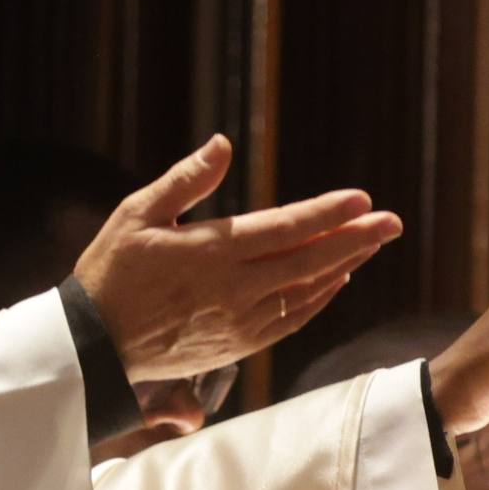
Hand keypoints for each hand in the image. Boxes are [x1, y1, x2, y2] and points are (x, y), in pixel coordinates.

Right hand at [73, 135, 400, 381]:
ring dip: (344, 266)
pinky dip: (319, 299)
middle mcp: (235, 289)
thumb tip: (224, 144)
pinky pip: (292, 320)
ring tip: (373, 243)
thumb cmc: (111, 270)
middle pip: (311, 261)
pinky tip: (336, 281)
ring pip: (308, 292)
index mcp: (213, 252)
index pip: (287, 228)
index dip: (329, 213)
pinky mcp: (238, 345)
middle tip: (393, 221)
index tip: (363, 199)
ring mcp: (241, 321)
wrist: (95, 344)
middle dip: (357, 239)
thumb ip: (186, 180)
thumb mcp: (138, 213)